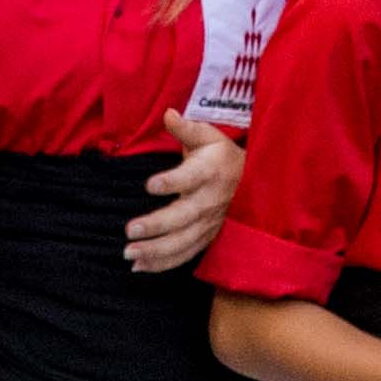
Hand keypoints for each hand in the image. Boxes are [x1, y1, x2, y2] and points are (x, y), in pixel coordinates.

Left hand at [121, 110, 239, 274]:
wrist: (250, 180)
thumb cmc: (220, 155)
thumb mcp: (208, 136)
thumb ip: (186, 128)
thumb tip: (168, 114)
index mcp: (210, 172)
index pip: (191, 178)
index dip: (172, 182)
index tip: (150, 185)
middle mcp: (210, 201)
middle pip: (184, 216)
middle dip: (157, 225)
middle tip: (130, 230)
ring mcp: (209, 223)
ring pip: (183, 241)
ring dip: (156, 251)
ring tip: (129, 253)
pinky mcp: (206, 238)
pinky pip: (185, 254)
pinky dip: (163, 264)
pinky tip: (139, 267)